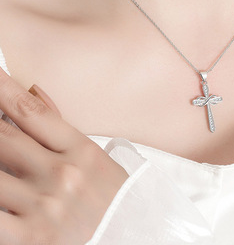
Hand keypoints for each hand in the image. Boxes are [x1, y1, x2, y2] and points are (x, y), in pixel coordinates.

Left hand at [0, 68, 128, 244]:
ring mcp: (46, 206)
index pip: (32, 112)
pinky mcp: (32, 237)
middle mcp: (63, 174)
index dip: (3, 89)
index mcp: (81, 150)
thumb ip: (59, 127)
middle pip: (3, 138)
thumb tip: (33, 93)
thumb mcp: (95, 158)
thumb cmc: (115, 198)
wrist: (135, 235)